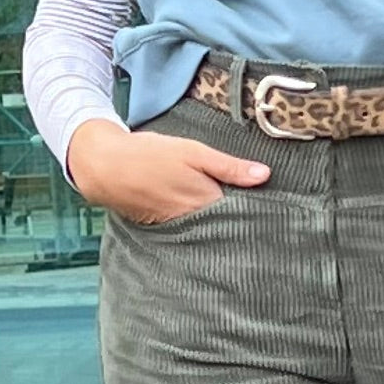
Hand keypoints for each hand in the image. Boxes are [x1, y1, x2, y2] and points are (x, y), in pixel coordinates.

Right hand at [68, 119, 270, 224]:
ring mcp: (177, 229)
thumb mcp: (194, 152)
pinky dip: (201, 227)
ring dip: (222, 226)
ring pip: (209, 230)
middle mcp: (193, 222)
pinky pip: (190, 232)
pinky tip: (208, 220)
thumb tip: (265, 175)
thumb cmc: (152, 154)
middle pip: (227, 226)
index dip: (259, 211)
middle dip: (242, 222)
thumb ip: (229, 166)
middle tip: (267, 220)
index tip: (278, 211)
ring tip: (243, 221)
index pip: (243, 214)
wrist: (105, 167)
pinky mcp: (163, 229)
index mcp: (205, 203)